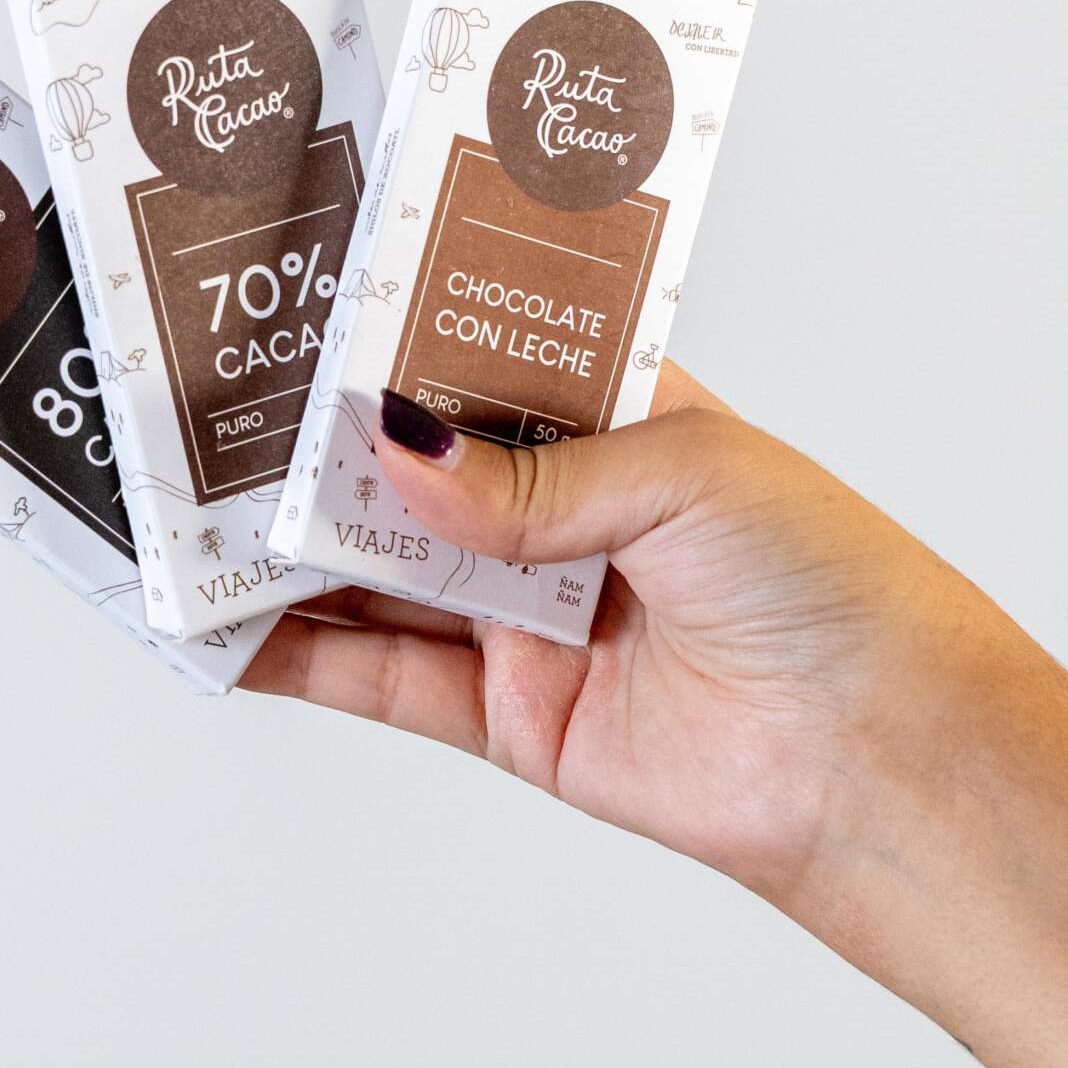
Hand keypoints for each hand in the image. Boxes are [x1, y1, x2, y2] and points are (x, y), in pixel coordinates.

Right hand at [246, 363, 1066, 910]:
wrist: (884, 764)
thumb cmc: (834, 589)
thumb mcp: (686, 475)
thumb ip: (529, 474)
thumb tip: (396, 449)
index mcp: (620, 421)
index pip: (479, 361)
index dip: (394, 336)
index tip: (297, 304)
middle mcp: (566, 514)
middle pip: (411, 469)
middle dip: (313, 446)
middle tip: (202, 413)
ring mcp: (531, 617)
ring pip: (378, 572)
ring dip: (283, 551)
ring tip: (183, 517)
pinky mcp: (513, 717)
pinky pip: (383, 678)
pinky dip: (301, 655)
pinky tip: (228, 630)